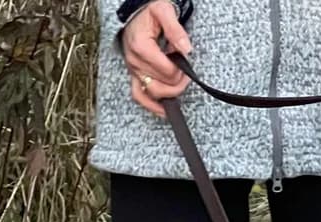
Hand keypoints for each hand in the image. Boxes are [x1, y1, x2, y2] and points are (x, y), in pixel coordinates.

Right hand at [123, 0, 191, 117]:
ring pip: (152, 94)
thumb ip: (175, 30)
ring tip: (179, 82)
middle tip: (186, 71)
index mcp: (141, 47)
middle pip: (162, 86)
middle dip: (179, 81)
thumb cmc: (148, 13)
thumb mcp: (163, 12)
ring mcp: (133, 71)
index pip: (168, 71)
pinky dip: (152, 106)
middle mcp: (134, 61)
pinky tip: (164, 110)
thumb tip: (186, 49)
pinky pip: (139, 96)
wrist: (134, 14)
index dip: (182, 70)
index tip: (185, 58)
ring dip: (170, 92)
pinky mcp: (134, 76)